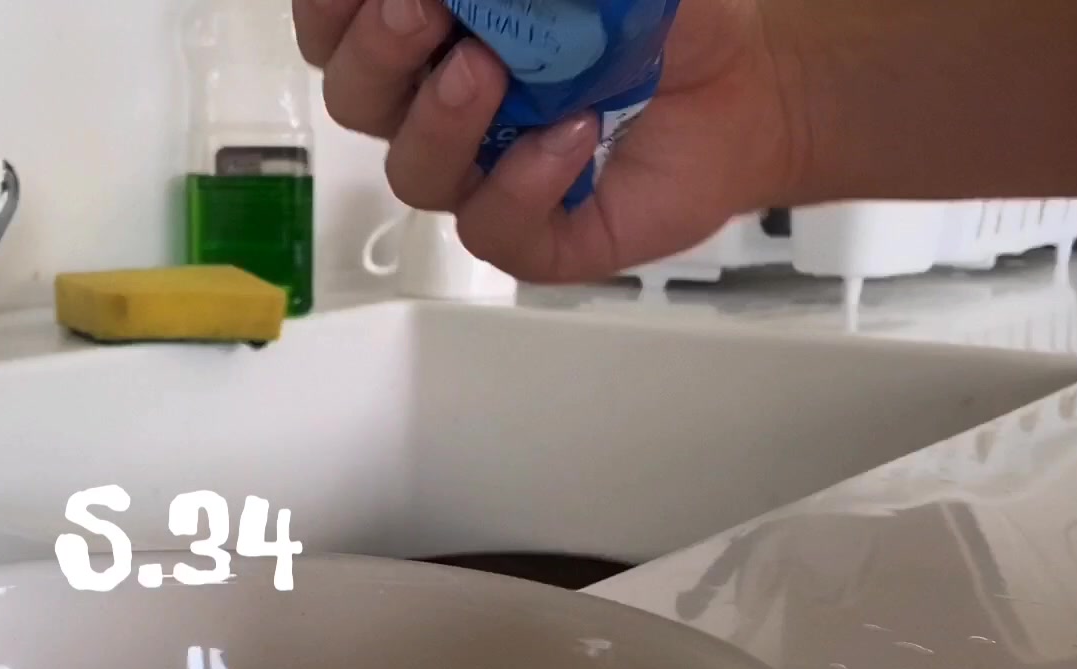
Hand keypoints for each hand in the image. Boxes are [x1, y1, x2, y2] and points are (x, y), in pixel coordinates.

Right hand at [295, 0, 811, 282]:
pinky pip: (493, 227)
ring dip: (440, 118)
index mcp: (427, 38)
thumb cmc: (655, 14)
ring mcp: (479, 177)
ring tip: (491, 71)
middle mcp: (435, 110)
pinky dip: (524, 181)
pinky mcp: (532, 237)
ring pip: (412, 171)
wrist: (747, 84)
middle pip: (355, 97)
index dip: (329, 7)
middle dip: (377, 50)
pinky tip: (573, 133)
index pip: (333, 27)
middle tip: (419, 6)